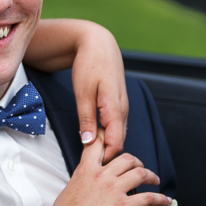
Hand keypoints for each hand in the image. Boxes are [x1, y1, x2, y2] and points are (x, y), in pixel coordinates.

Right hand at [49, 131, 169, 205]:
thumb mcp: (69, 188)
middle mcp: (102, 175)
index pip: (99, 144)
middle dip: (137, 161)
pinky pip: (147, 198)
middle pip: (126, 158)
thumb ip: (81, 181)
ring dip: (151, 176)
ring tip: (154, 180)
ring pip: (140, 173)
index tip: (114, 139)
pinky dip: (159, 199)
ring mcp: (114, 190)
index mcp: (86, 169)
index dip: (108, 138)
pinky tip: (165, 201)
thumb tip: (85, 183)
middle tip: (140, 167)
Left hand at [71, 25, 128, 160]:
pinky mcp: (118, 103)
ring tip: (90, 150)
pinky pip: (116, 124)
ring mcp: (123, 106)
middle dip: (106, 153)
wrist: (98, 42)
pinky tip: (94, 134)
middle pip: (119, 141)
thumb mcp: (82, 92)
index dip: (105, 157)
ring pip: (118, 133)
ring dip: (106, 143)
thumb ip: (86, 118)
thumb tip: (88, 142)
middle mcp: (123, 109)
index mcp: (116, 108)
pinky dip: (107, 133)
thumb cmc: (89, 64)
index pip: (116, 144)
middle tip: (88, 161)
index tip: (90, 163)